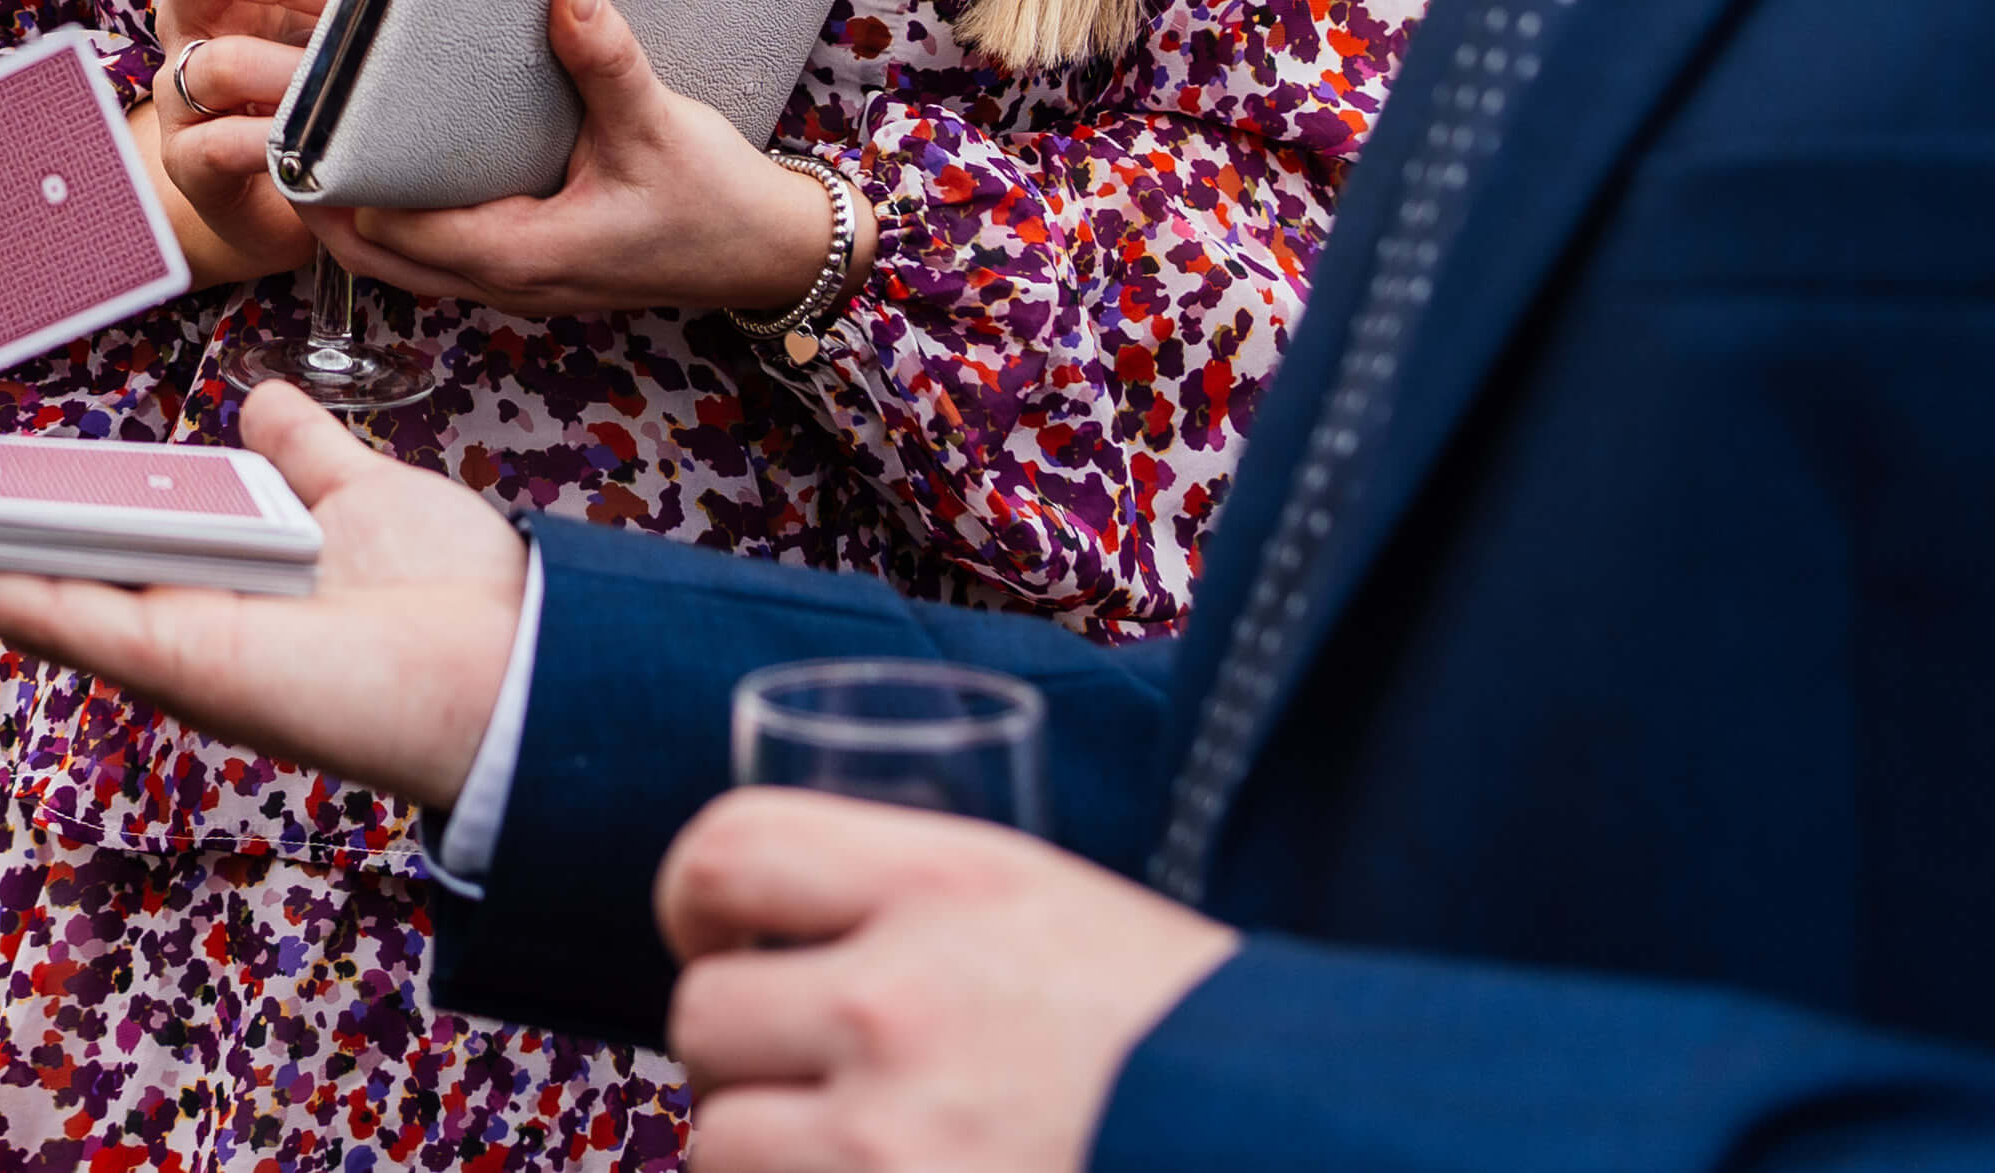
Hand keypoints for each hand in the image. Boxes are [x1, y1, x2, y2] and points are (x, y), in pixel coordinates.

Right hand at [0, 384, 527, 810]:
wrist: (513, 659)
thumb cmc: (453, 594)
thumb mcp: (357, 490)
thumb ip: (303, 452)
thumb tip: (260, 402)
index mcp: (188, 569)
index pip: (48, 524)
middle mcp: (149, 610)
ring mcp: (143, 639)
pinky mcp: (156, 658)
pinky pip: (31, 609)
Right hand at [145, 0, 351, 283]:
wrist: (283, 200)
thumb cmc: (315, 97)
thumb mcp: (328, 30)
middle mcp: (190, 25)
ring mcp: (181, 94)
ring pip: (216, 61)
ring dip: (289, 71)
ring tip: (343, 88)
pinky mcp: (187, 161)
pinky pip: (217, 145)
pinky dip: (270, 143)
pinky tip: (316, 149)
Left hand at [308, 0, 836, 320]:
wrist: (767, 253)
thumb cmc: (715, 199)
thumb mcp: (658, 123)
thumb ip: (605, 58)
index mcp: (523, 254)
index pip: (397, 233)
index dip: (339, 191)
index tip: (296, 137)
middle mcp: (508, 282)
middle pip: (381, 259)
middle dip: (326, 209)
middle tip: (282, 137)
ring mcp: (519, 285)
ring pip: (407, 265)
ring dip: (359, 221)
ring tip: (318, 150)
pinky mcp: (533, 271)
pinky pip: (443, 258)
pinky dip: (403, 224)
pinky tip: (393, 171)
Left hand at [659, 793, 1236, 1172]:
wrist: (1301, 1140)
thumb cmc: (1179, 1038)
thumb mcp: (1047, 913)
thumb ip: (912, 914)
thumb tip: (778, 940)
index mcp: (945, 888)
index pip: (725, 853)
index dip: (694, 900)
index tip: (716, 938)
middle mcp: (899, 1003)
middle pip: (703, 1014)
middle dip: (741, 1053)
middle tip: (806, 1075)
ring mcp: (889, 1140)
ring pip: (720, 1142)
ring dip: (768, 1154)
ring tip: (852, 1150)